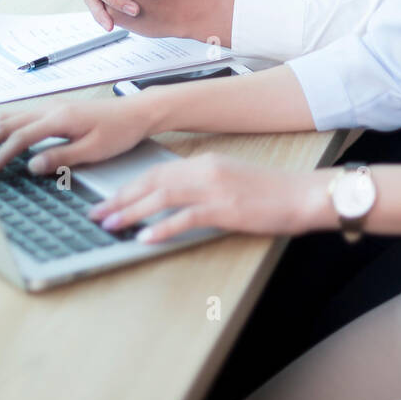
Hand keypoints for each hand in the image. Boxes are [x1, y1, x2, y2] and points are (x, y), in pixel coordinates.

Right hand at [0, 93, 151, 178]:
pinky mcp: (53, 110)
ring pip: (10, 117)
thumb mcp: (94, 151)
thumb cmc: (119, 132)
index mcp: (60, 118)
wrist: (137, 112)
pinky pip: (19, 116)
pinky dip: (1, 128)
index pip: (20, 137)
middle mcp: (51, 108)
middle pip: (6, 123)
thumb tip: (31, 166)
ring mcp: (50, 107)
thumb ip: (61, 157)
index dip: (0, 156)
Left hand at [87, 152, 336, 244]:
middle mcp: (206, 170)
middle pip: (152, 180)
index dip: (130, 185)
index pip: (157, 170)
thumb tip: (175, 202)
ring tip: (110, 224)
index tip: (109, 198)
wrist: (304, 194)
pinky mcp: (226, 208)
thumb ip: (204, 186)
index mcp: (206, 162)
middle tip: (96, 213)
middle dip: (120, 197)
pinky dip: (162, 227)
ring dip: (131, 211)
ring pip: (161, 196)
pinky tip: (145, 237)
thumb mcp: (232, 180)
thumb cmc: (272, 192)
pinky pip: (186, 218)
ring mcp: (215, 188)